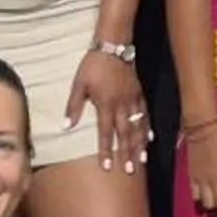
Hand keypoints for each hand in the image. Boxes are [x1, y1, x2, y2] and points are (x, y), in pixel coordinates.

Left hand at [67, 46, 146, 170]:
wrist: (114, 46)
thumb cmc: (93, 65)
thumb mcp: (79, 84)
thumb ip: (74, 106)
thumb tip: (66, 127)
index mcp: (106, 104)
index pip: (105, 132)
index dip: (106, 150)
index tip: (107, 166)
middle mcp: (122, 105)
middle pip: (125, 133)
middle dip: (127, 153)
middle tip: (129, 170)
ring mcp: (133, 100)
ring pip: (138, 126)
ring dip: (139, 145)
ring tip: (142, 160)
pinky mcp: (139, 93)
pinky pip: (145, 113)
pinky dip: (147, 127)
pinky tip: (149, 138)